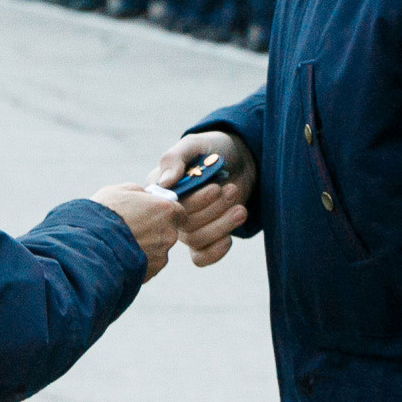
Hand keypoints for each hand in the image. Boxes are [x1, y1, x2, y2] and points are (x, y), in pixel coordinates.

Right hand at [90, 184, 182, 279]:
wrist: (91, 246)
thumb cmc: (104, 214)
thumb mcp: (120, 191)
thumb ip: (140, 193)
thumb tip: (146, 196)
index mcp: (165, 210)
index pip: (179, 212)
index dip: (165, 212)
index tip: (152, 213)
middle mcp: (169, 233)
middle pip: (168, 231)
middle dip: (154, 229)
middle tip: (133, 228)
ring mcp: (162, 255)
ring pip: (158, 249)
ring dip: (146, 246)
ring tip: (123, 243)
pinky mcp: (152, 271)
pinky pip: (150, 264)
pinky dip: (140, 260)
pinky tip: (122, 255)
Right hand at [152, 129, 253, 266]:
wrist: (240, 159)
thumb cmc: (213, 148)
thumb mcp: (194, 145)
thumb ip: (175, 158)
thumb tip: (165, 183)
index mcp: (160, 190)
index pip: (168, 207)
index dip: (195, 201)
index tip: (216, 187)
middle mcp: (170, 211)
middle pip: (185, 225)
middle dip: (214, 209)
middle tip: (232, 190)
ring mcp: (187, 227)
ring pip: (196, 239)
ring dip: (222, 225)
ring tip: (240, 208)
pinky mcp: (204, 238)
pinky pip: (200, 257)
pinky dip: (215, 252)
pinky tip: (230, 238)